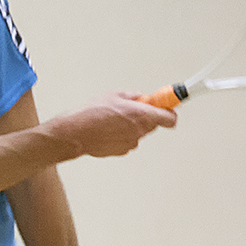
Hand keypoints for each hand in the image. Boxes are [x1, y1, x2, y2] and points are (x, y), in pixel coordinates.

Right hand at [61, 92, 176, 158]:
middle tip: (131, 109)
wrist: (76, 133)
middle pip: (153, 124)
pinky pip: (128, 140)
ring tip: (113, 119)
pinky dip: (122, 135)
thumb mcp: (116, 94)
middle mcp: (140, 131)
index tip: (166, 107)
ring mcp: (131, 143)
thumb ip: (135, 96)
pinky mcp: (122, 151)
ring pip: (139, 132)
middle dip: (146, 116)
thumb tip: (143, 98)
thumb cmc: (93, 112)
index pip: (170, 119)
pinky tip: (107, 129)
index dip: (170, 112)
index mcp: (142, 115)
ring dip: (132, 126)